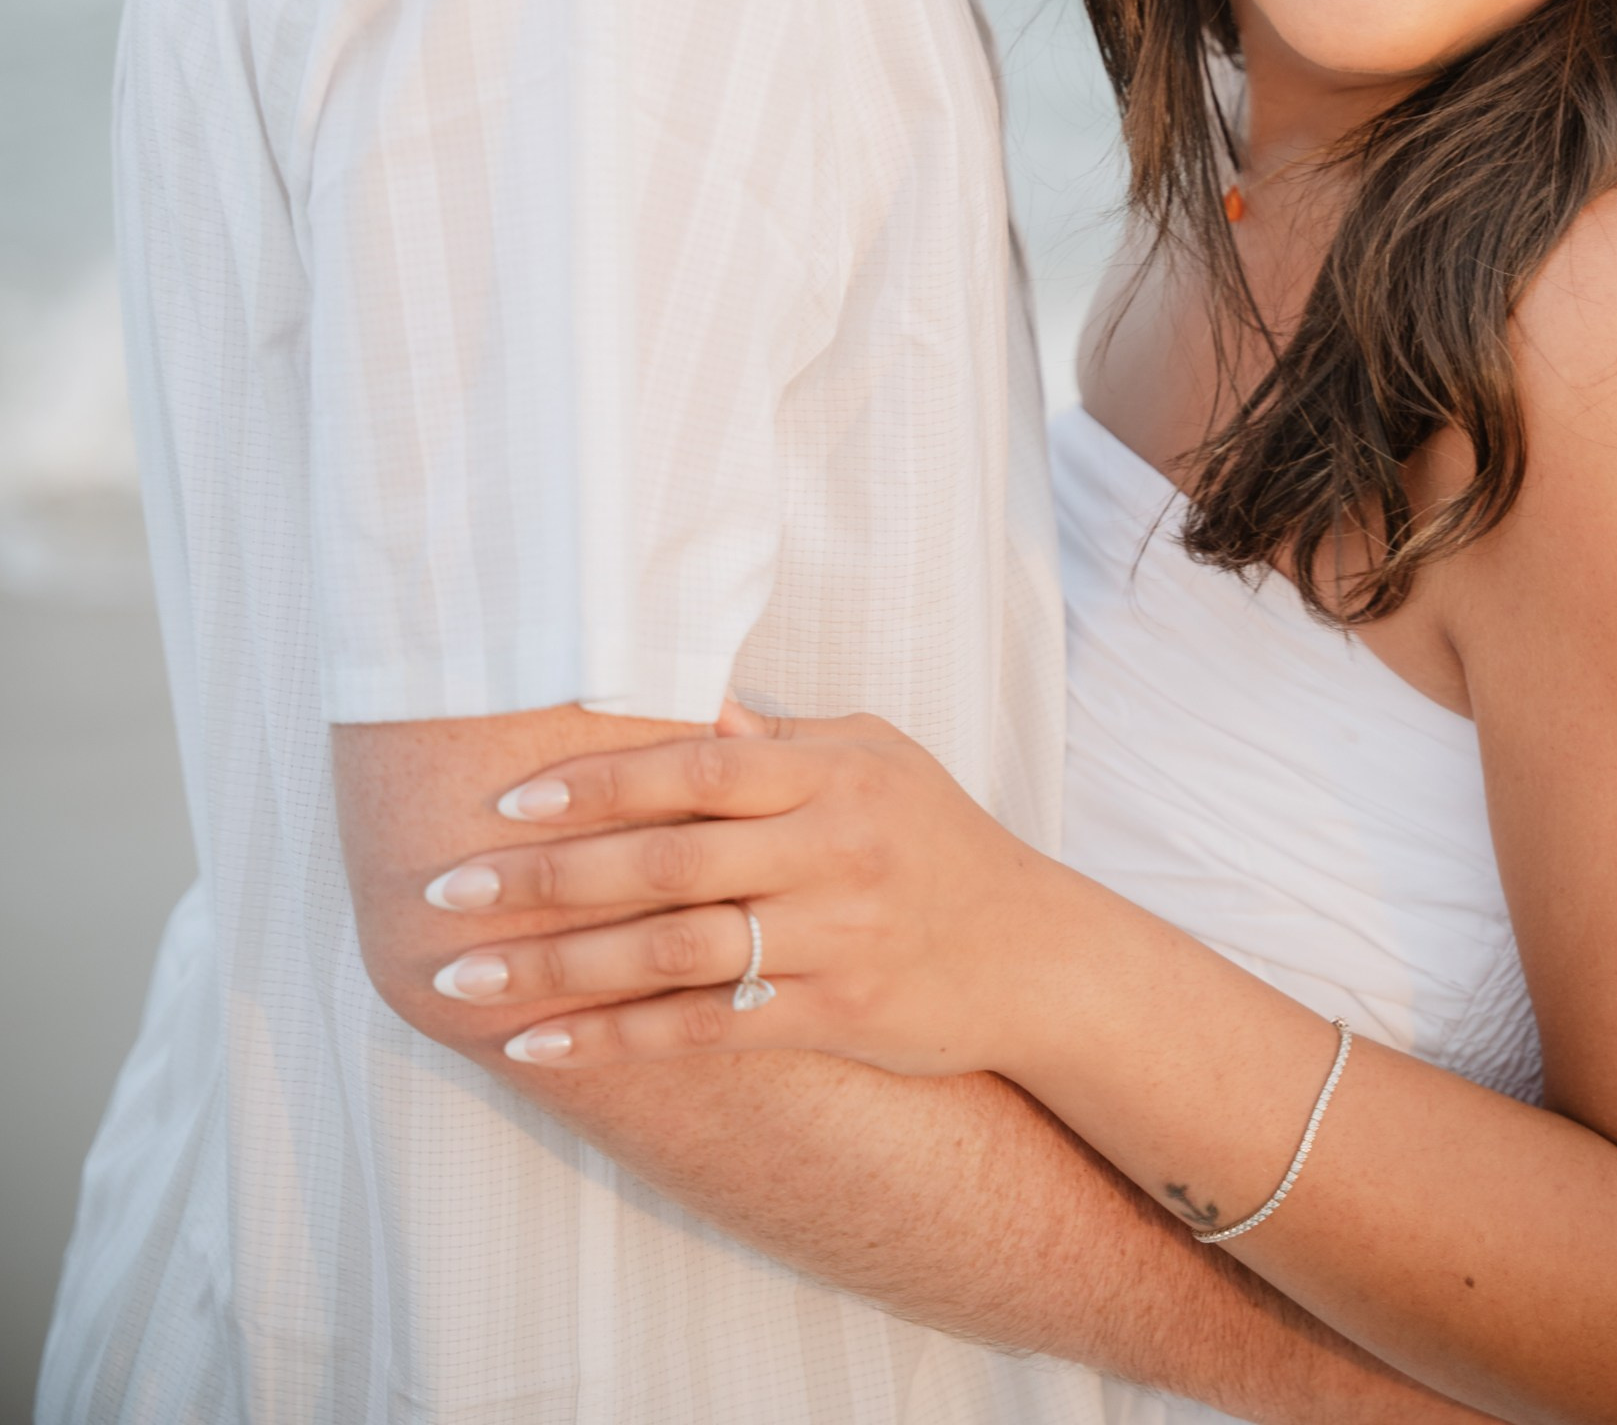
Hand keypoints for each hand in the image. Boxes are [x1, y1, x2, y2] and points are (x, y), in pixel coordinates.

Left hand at [419, 710, 1074, 1081]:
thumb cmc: (939, 839)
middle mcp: (831, 852)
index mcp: (832, 775)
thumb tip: (682, 709)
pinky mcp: (833, 1019)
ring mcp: (832, 940)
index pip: (696, 770)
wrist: (1034, 956)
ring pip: (672, 953)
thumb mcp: (876, 758)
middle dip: (546, 877)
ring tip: (462, 976)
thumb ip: (778, 740)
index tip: (506, 799)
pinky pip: (702, 1032)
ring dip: (557, 967)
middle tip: (444, 890)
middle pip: (667, 862)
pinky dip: (613, 1040)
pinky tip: (538, 1045)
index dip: (598, 780)